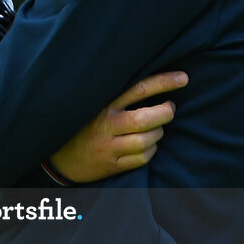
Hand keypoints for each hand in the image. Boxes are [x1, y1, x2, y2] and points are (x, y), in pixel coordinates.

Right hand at [48, 71, 188, 182]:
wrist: (60, 157)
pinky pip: (142, 159)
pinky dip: (151, 150)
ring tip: (157, 127)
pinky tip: (148, 144)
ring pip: (147, 141)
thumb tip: (154, 81)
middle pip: (145, 119)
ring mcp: (109, 147)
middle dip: (166, 112)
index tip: (183, 78)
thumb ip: (119, 94)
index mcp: (103, 104)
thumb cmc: (84, 124)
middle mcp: (106, 125)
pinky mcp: (112, 165)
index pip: (138, 89)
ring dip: (159, 133)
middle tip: (170, 108)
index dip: (163, 82)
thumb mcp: (95, 103)